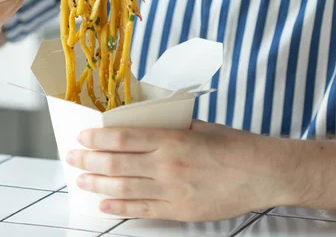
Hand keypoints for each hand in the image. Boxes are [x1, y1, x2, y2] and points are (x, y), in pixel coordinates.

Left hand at [66, 120, 299, 220]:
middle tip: (72, 158)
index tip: (82, 137)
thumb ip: (171, 128)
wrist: (263, 174)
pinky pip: (142, 210)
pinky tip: (104, 205)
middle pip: (116, 164)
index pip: (123, 138)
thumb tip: (147, 125)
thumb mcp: (201, 127)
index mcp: (172, 140)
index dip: (98, 138)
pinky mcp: (179, 211)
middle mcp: (167, 166)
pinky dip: (119, 208)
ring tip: (80, 180)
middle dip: (89, 161)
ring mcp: (171, 191)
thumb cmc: (234, 147)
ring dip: (97, 184)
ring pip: (123, 188)